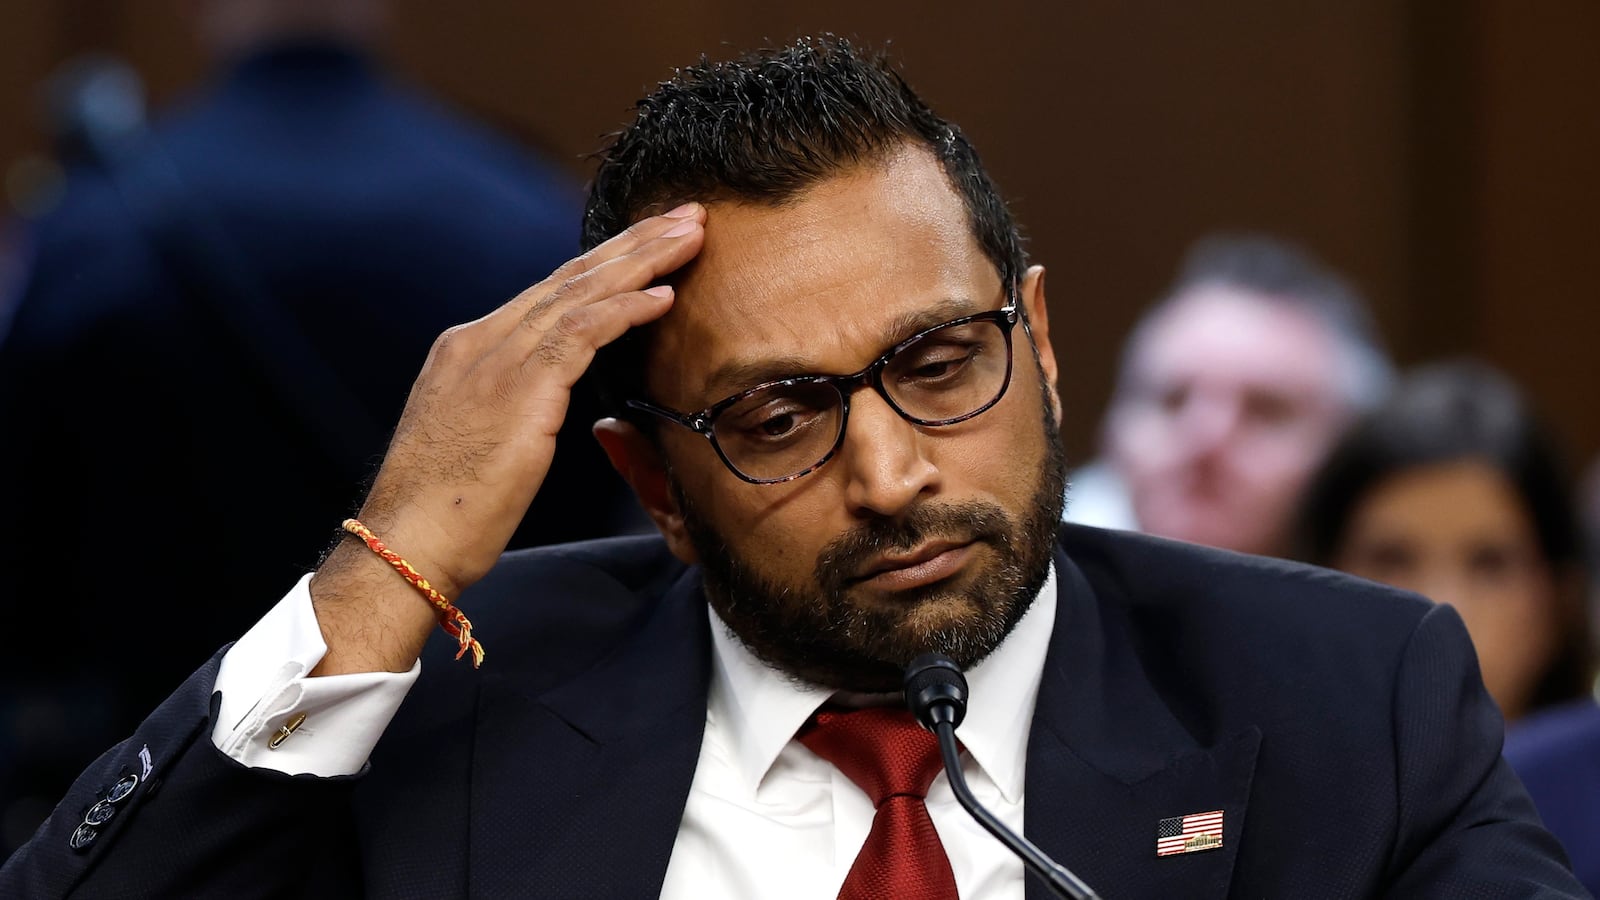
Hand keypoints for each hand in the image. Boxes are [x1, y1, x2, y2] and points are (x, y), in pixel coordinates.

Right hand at [309, 203, 705, 673]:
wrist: (406, 543)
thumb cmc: (443, 513)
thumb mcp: (478, 440)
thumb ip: (511, 405)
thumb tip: (541, 401)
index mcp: (468, 350)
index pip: (549, 293)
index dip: (605, 263)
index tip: (651, 243)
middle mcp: (480, 341)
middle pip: (571, 277)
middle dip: (634, 242)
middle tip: (687, 214)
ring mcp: (496, 360)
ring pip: (582, 291)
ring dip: (643, 260)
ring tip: (692, 235)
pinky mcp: (519, 388)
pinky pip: (583, 332)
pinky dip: (626, 309)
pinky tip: (664, 294)